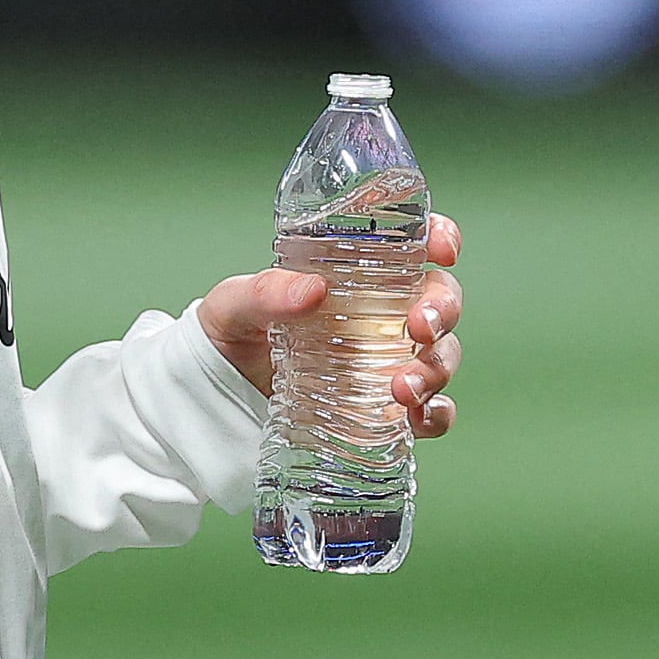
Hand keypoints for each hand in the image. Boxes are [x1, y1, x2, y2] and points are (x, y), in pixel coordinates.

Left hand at [198, 211, 464, 437]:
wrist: (215, 402)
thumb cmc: (229, 337)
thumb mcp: (234, 306)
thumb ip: (264, 293)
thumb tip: (312, 290)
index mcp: (353, 275)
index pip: (412, 245)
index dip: (439, 239)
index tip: (442, 250)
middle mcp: (380, 314)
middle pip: (439, 299)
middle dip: (443, 310)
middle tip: (419, 327)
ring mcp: (387, 362)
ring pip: (440, 354)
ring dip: (437, 367)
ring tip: (404, 388)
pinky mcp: (385, 408)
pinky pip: (430, 410)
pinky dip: (435, 414)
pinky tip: (418, 419)